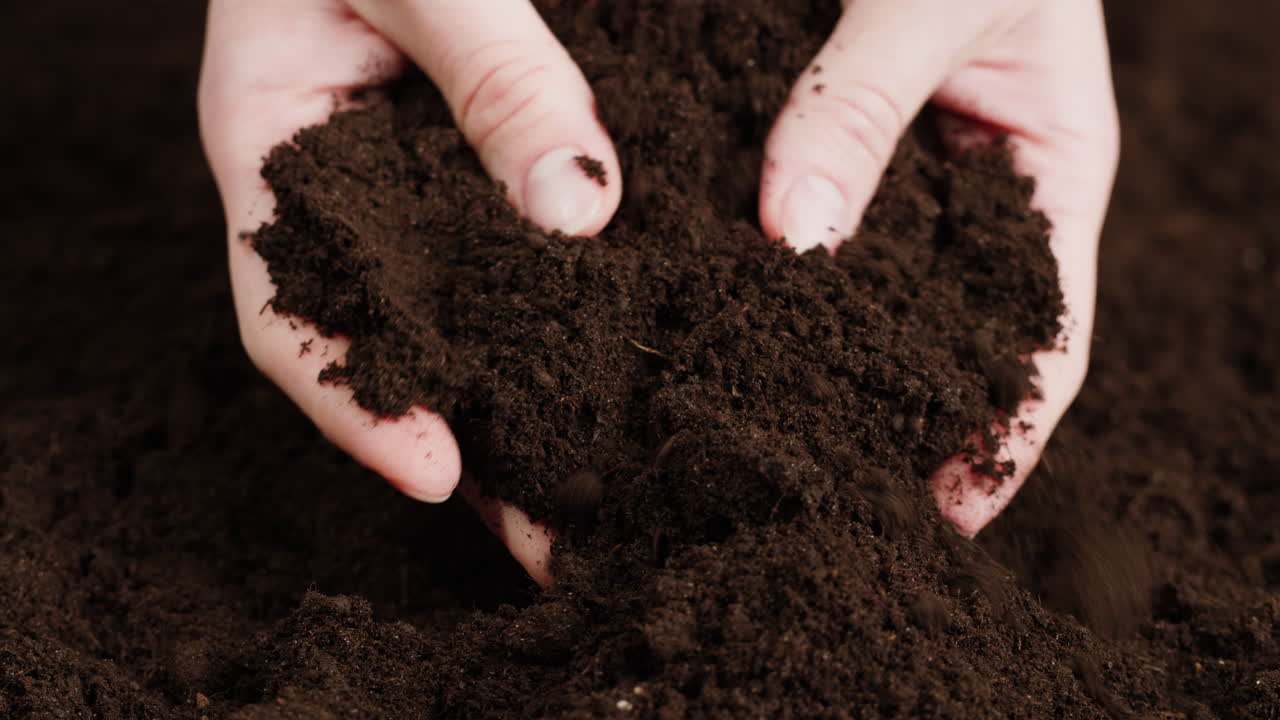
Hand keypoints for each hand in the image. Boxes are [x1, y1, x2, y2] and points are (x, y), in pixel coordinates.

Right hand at [198, 0, 624, 585]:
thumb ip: (490, 71)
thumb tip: (578, 209)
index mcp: (279, 149)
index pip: (289, 308)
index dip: (354, 401)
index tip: (434, 472)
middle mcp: (353, 193)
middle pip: (399, 346)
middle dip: (471, 447)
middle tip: (552, 542)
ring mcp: (429, 189)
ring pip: (474, 320)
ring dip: (535, 411)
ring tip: (611, 503)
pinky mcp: (504, 167)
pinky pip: (539, 260)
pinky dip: (580, 327)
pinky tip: (644, 383)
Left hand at [758, 0, 1117, 534]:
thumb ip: (867, 104)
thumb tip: (796, 240)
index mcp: (1043, 173)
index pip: (1041, 337)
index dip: (1003, 434)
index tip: (949, 516)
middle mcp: (956, 193)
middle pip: (933, 338)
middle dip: (890, 424)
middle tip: (822, 515)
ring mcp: (876, 173)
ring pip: (843, 293)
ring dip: (803, 366)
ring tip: (738, 453)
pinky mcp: (796, 144)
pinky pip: (770, 227)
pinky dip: (736, 282)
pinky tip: (679, 329)